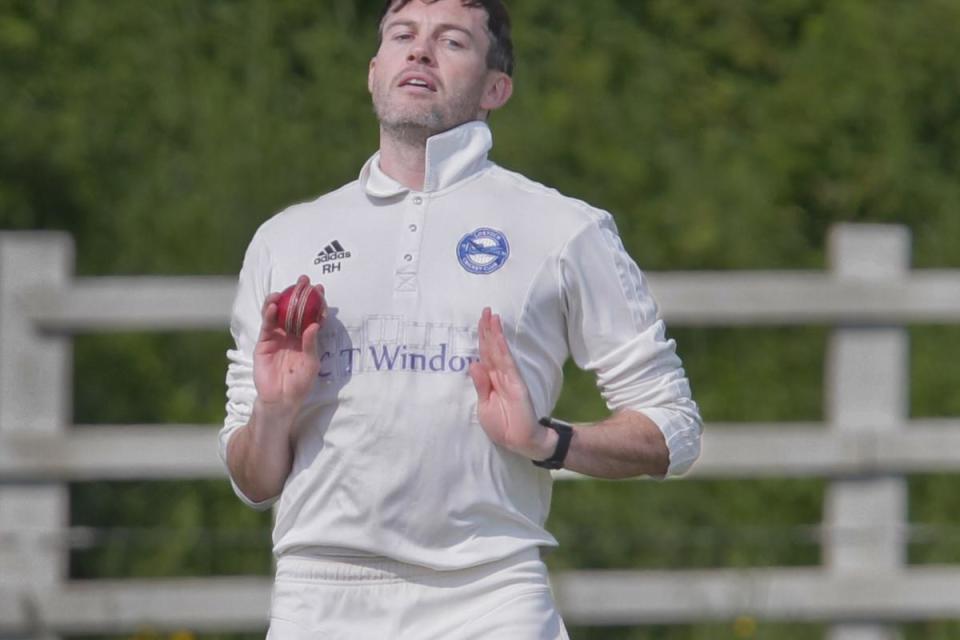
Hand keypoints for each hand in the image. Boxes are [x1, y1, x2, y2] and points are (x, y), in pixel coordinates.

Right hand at [253, 275, 324, 414]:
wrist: (281, 398)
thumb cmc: (300, 383)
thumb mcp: (311, 363)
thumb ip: (311, 344)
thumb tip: (314, 325)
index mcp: (306, 337)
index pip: (311, 315)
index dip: (315, 301)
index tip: (319, 288)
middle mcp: (291, 334)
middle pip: (294, 309)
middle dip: (298, 294)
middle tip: (302, 280)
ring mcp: (277, 337)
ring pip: (278, 314)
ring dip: (280, 301)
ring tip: (282, 292)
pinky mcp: (264, 343)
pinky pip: (267, 326)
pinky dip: (269, 315)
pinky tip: (273, 307)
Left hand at [468, 308, 556, 459]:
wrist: (521, 441)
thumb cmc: (503, 426)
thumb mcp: (484, 407)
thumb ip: (480, 385)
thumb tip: (472, 363)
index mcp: (491, 380)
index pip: (485, 355)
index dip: (481, 338)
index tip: (479, 321)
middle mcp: (499, 375)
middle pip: (491, 348)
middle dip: (487, 329)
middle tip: (485, 310)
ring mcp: (509, 377)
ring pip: (499, 351)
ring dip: (494, 334)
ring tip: (491, 316)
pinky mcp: (516, 383)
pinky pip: (507, 363)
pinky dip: (502, 348)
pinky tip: (498, 336)